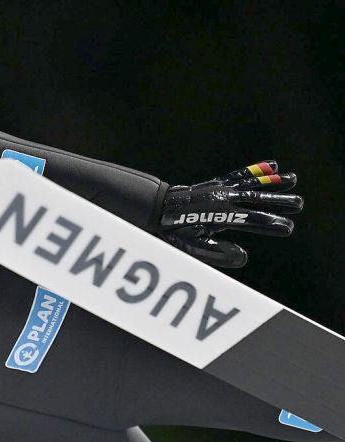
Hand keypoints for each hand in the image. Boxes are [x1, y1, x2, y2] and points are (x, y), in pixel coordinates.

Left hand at [160, 161, 302, 267]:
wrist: (158, 209)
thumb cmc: (175, 231)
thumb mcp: (193, 247)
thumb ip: (218, 253)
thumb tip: (245, 257)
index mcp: (220, 215)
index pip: (252, 220)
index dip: (271, 224)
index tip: (288, 227)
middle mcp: (224, 198)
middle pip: (257, 199)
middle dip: (280, 201)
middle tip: (300, 203)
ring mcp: (221, 188)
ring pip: (253, 183)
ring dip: (274, 182)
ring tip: (294, 179)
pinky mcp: (218, 183)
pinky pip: (240, 175)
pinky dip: (256, 170)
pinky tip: (272, 165)